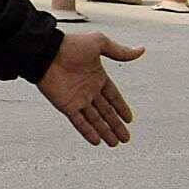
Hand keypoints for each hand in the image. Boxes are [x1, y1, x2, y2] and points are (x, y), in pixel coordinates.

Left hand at [37, 29, 144, 147]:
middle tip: (126, 139)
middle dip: (116, 125)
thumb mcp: (99, 43)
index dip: (121, 108)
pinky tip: (97, 141)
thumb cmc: (71, 45)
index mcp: (97, 77)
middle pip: (106, 112)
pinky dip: (88, 132)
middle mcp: (88, 90)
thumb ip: (120, 51)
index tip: (129, 119)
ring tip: (115, 144)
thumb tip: (142, 50)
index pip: (113, 97)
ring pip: (95, 119)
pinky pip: (79, 121)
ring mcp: (77, 99)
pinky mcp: (66, 105)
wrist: (46, 51)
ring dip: (105, 131)